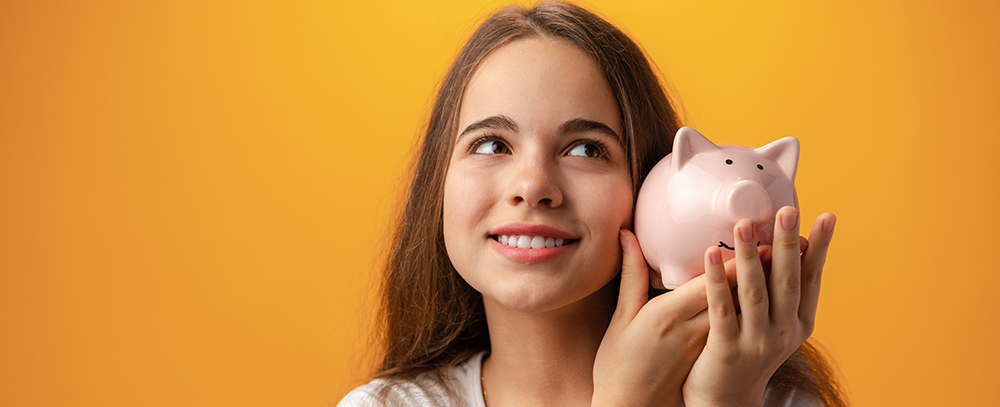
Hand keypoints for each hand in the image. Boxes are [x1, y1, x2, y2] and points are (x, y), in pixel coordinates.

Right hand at [592, 229, 769, 406]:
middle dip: (760, 269)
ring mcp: (705, 347)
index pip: (711, 284)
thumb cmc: (618, 364)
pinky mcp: (711, 358)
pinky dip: (754, 309)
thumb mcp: (621, 317)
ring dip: (764, 287)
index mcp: (668, 316)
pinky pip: (738, 329)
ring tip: (786, 264)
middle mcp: (693, 332)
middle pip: (734, 297)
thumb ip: (631, 275)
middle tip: (784, 242)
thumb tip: (627, 235)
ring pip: (743, 313)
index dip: (737, 261)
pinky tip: (769, 295)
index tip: (758, 237)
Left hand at [681, 207, 835, 406]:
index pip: (812, 278)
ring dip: (748, 255)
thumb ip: (777, 291)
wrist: (726, 402)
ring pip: (754, 291)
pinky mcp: (727, 350)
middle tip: (787, 211)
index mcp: (799, 322)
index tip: (827, 216)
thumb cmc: (746, 354)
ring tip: (743, 224)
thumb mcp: (773, 325)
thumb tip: (784, 246)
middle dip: (787, 244)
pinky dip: (717, 280)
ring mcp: (757, 343)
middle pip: (787, 280)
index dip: (820, 248)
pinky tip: (709, 254)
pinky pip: (721, 309)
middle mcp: (784, 332)